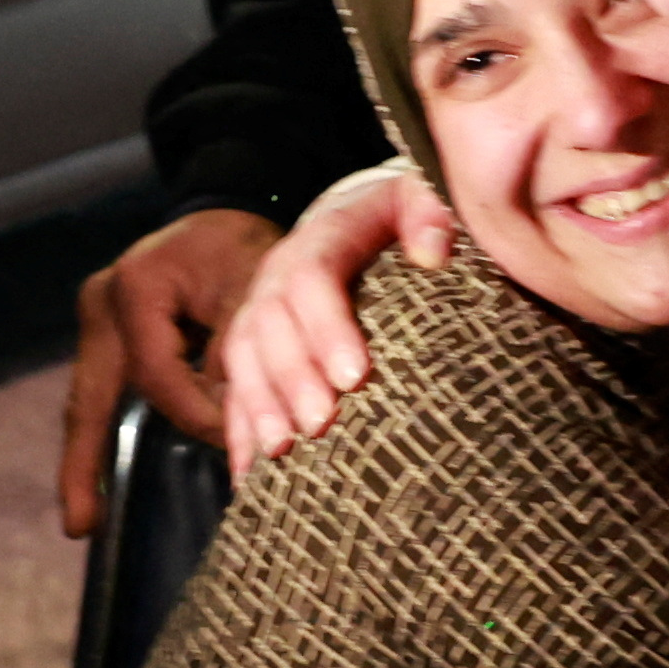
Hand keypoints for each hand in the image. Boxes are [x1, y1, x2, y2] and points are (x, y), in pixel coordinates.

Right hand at [60, 204, 278, 532]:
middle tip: (81, 526)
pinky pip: (100, 395)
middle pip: (90, 396)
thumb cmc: (250, 248)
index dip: (195, 414)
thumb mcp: (258, 288)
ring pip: (87, 401)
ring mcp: (96, 322)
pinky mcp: (106, 337)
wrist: (231, 213)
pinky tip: (91, 488)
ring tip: (80, 521)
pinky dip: (98, 438)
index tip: (239, 440)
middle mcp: (102, 304)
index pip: (157, 373)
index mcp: (135, 287)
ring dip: (82, 460)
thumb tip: (232, 423)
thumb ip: (241, 352)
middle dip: (84, 464)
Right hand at [216, 161, 452, 477]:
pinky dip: (239, 430)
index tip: (355, 376)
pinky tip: (248, 473)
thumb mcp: (421, 193)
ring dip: (257, 405)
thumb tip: (432, 251)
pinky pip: (235, 385)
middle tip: (319, 425)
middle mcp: (280, 272)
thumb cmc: (404, 214)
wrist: (366, 213)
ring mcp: (262, 308)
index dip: (327, 328)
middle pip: (270, 324)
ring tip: (279, 452)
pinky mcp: (258, 344)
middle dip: (291, 378)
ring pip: (243, 356)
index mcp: (323, 236)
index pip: (312, 278)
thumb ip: (431, 209)